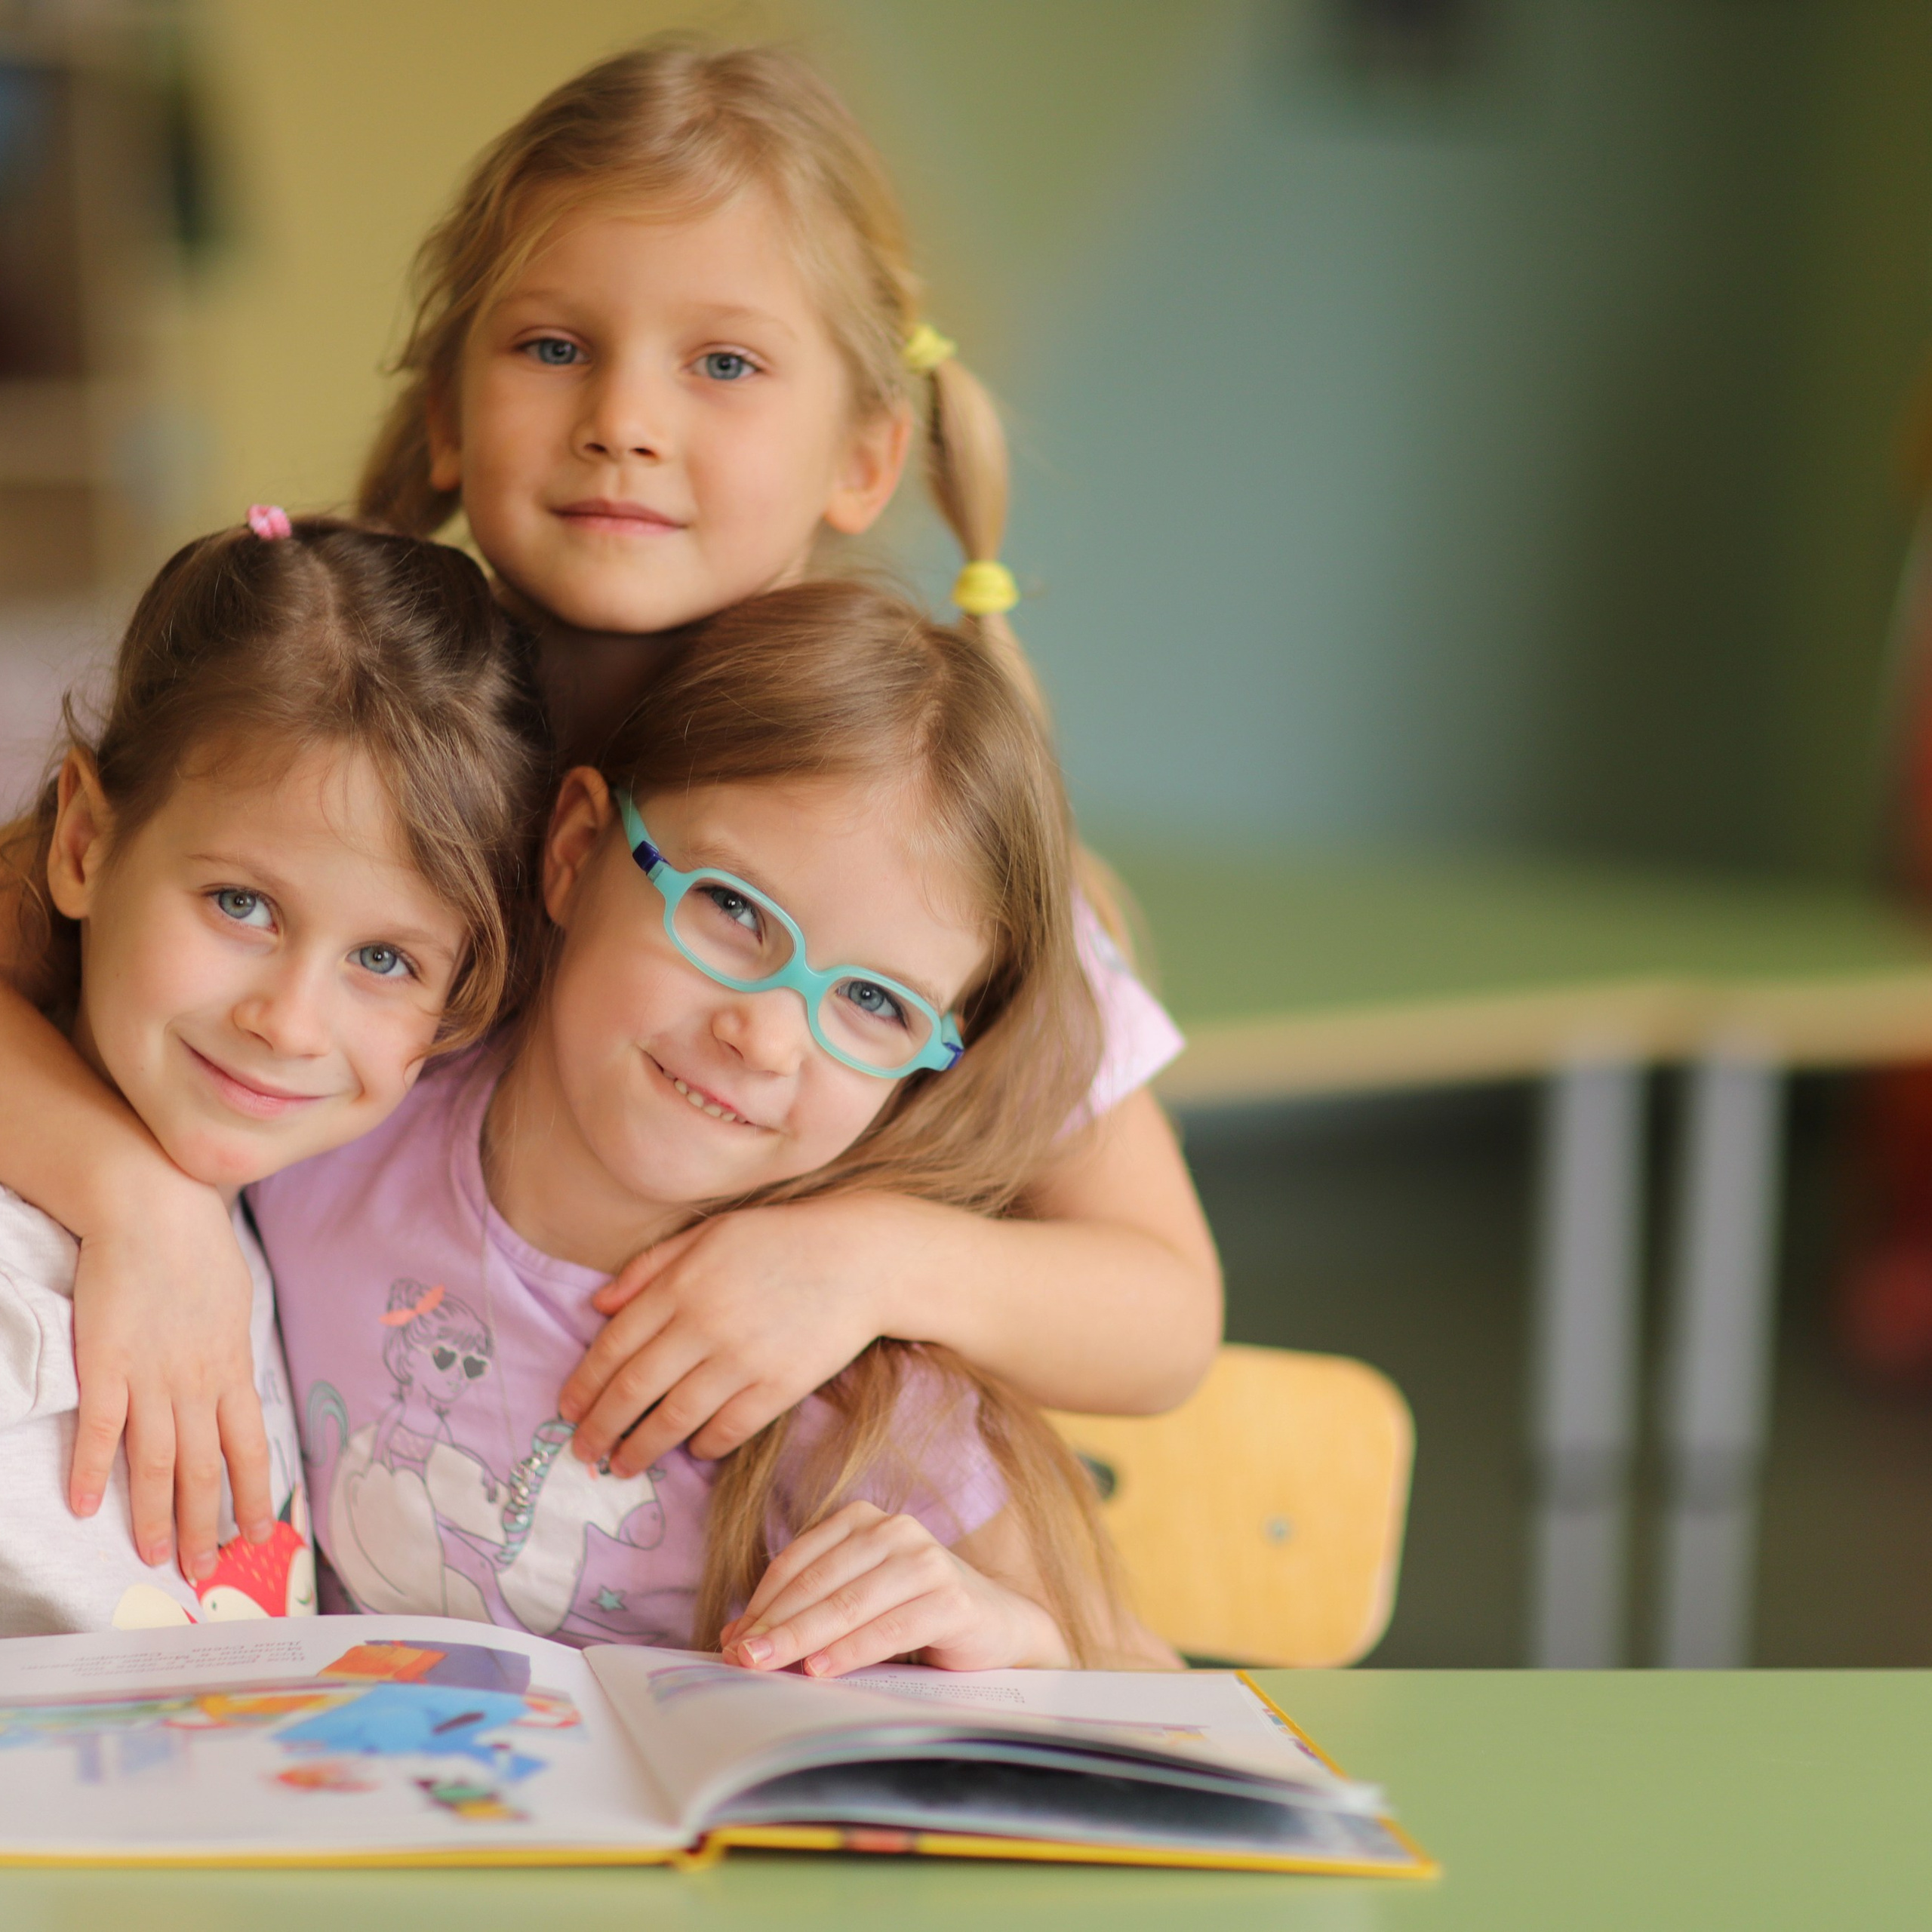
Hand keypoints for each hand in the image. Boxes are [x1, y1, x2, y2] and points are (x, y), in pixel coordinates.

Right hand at [70, 1170, 272, 1579]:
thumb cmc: (199, 1253)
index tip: (257, 1535)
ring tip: (153, 1557)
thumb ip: (230, 1354)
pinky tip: (83, 1505)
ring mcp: (150, 1377)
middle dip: (204, 1526)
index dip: (254, 1497)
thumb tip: (233, 1383)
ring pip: (156, 1462)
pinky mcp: (104, 1365)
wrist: (155, 1212)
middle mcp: (197, 1383)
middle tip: (201, 1570)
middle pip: (204, 1470)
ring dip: (154, 1515)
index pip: (250, 1449)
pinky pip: (99, 1428)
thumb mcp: (234, 1309)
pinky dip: (89, 1470)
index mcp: (232, 1370)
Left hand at [559, 1194, 945, 1473]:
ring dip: (641, 1448)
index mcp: (682, 1283)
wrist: (861, 1259)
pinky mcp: (779, 1386)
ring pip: (674, 1418)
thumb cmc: (780, 1241)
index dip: (584, 1384)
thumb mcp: (710, 1234)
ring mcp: (742, 1359)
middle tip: (583, 1451)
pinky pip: (728, 1429)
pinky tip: (691, 1451)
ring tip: (623, 1465)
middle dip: (601, 1427)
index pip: (615, 1345)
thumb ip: (651, 1267)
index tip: (567, 1409)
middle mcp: (704, 1324)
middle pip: (634, 1389)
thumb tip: (599, 1306)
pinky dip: (703, 1446)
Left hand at [718, 1502, 1068, 1677]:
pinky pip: (889, 1627)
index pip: (798, 1561)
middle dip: (773, 1624)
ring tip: (769, 1665)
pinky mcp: (950, 1596)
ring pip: (848, 1602)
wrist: (998, 1627)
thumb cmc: (915, 1614)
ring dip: (803, 1638)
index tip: (732, 1640)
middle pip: (818, 1582)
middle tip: (741, 1658)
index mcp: (863, 1520)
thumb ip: (807, 1611)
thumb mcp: (856, 1604)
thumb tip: (736, 1639)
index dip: (760, 1601)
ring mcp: (925, 1559)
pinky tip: (822, 1670)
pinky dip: (851, 1650)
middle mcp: (894, 1529)